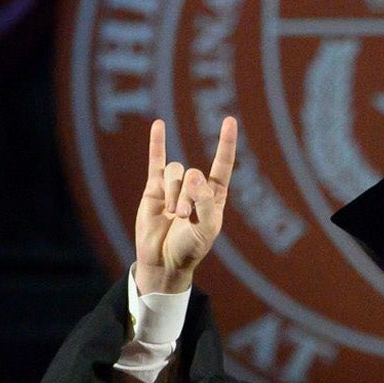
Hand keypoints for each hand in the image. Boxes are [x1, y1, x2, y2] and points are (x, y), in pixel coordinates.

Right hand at [134, 116, 237, 293]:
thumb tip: (193, 174)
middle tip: (184, 217)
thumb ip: (205, 202)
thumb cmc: (190, 248)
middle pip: (193, 173)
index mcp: (214, 195)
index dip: (225, 143)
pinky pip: (156, 161)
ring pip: (174, 172)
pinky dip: (157, 143)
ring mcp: (174, 186)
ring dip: (174, 193)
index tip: (228, 121)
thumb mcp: (207, 229)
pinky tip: (159, 124)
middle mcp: (195, 187)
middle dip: (187, 195)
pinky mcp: (154, 188)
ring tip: (173, 215)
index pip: (222, 164)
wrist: (164, 261)